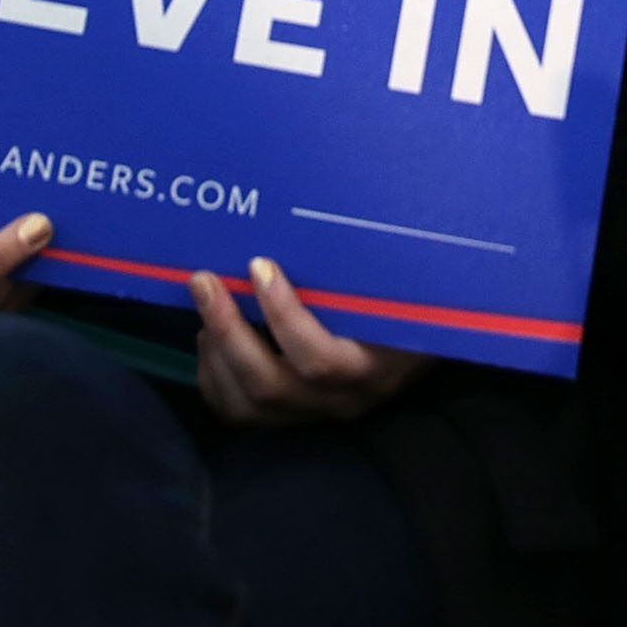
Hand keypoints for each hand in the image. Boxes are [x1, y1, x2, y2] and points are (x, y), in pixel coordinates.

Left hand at [188, 256, 431, 424]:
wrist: (422, 345)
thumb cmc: (410, 302)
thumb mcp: (401, 287)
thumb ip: (372, 267)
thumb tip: (328, 208)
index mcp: (376, 366)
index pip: (322, 359)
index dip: (284, 317)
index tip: (260, 265)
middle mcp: (343, 399)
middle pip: (273, 384)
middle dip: (230, 330)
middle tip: (205, 280)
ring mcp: (314, 413)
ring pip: (251, 403)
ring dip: (217, 353)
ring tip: (206, 303)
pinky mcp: (291, 418)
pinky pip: (240, 412)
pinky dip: (214, 377)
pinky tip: (209, 339)